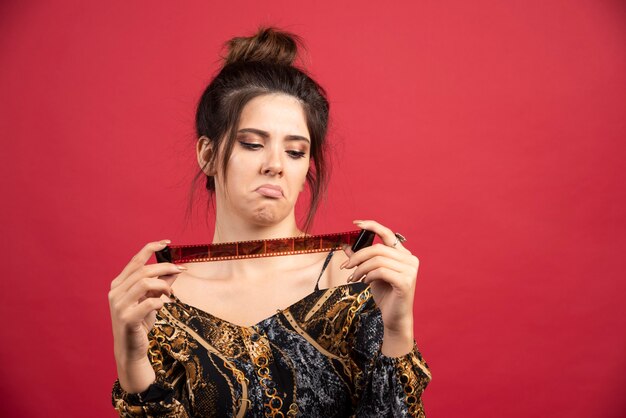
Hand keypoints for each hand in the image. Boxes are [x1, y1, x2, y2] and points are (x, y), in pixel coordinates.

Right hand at [108, 240, 184, 364]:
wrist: (131, 350)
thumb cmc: (140, 322)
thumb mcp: (151, 299)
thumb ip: (161, 284)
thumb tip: (176, 268)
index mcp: (119, 284)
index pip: (135, 260)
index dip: (151, 248)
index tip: (167, 242)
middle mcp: (115, 292)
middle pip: (143, 270)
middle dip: (166, 267)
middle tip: (181, 270)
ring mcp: (119, 305)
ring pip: (145, 282)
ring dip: (163, 284)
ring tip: (171, 292)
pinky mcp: (127, 319)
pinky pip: (149, 303)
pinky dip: (160, 301)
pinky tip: (163, 306)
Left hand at [341, 220, 418, 335]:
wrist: (395, 318)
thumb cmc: (385, 295)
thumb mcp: (370, 273)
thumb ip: (361, 259)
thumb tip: (346, 245)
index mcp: (403, 254)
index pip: (387, 233)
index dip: (372, 225)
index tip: (356, 223)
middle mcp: (410, 259)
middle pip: (377, 248)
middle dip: (357, 256)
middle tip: (345, 266)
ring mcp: (410, 270)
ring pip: (377, 260)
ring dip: (360, 269)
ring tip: (353, 278)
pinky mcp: (406, 282)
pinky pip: (381, 271)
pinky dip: (368, 275)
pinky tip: (365, 282)